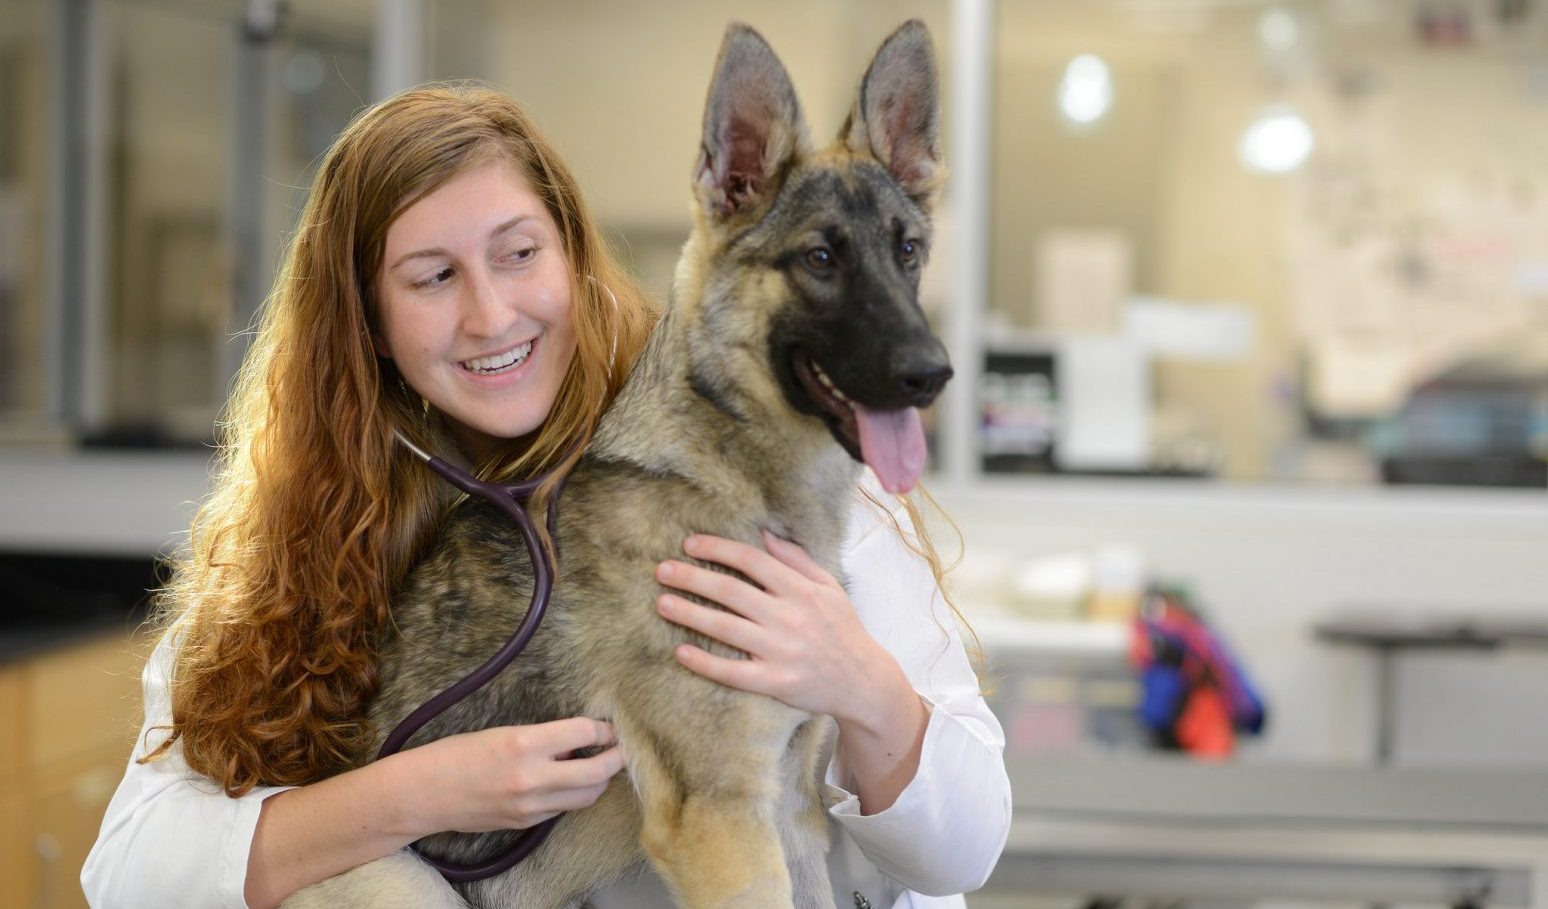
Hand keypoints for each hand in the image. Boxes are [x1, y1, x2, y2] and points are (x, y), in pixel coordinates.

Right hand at [400, 718, 623, 834]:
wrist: (422, 794)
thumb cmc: (455, 754)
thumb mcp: (501, 732)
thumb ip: (542, 738)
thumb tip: (578, 740)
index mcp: (522, 744)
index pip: (583, 733)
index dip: (603, 729)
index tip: (610, 726)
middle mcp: (531, 777)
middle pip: (597, 773)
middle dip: (616, 759)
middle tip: (622, 748)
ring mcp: (529, 806)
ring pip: (586, 797)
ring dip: (599, 781)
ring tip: (599, 765)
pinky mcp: (525, 824)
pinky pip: (563, 810)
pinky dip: (574, 795)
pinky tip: (569, 782)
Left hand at [654, 530, 894, 723]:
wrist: (862, 681)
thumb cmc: (841, 629)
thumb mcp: (828, 587)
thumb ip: (796, 560)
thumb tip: (764, 533)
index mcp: (801, 590)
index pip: (752, 561)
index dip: (718, 549)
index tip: (690, 544)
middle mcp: (789, 617)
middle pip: (731, 591)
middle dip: (692, 578)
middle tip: (662, 571)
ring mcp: (781, 651)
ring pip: (725, 628)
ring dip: (689, 614)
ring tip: (662, 603)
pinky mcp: (775, 682)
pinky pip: (733, 672)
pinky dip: (705, 662)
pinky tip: (681, 651)